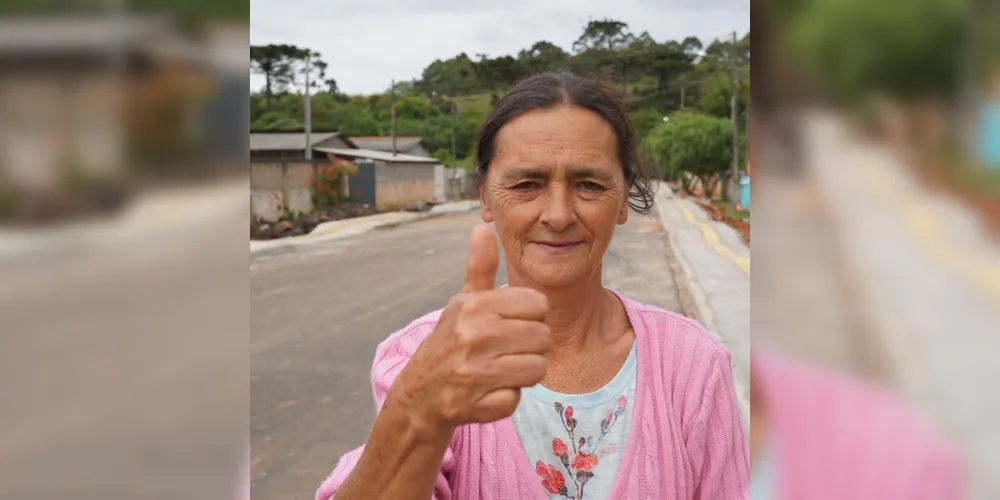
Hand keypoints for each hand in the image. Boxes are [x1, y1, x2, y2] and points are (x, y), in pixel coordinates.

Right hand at [391, 224, 552, 434]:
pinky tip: (486, 392)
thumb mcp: (463, 303)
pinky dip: (505, 399)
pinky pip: (517, 399)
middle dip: (530, 348)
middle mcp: (473, 334)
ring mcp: (473, 370)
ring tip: (498, 370)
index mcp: (474, 305)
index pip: (539, 305)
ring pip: (537, 369)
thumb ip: (480, 268)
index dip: (531, 318)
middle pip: (544, 338)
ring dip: (522, 374)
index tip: (511, 326)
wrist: (419, 395)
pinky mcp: (474, 403)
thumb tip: (482, 228)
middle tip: (505, 352)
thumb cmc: (451, 342)